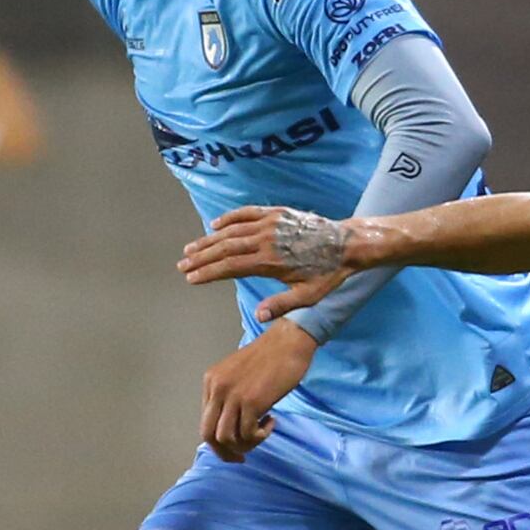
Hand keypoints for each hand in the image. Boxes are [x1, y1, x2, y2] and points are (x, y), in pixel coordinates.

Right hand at [179, 206, 353, 323]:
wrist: (347, 244)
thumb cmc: (328, 274)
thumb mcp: (307, 296)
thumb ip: (281, 305)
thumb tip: (257, 316)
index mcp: (270, 262)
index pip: (230, 267)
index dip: (208, 272)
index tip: (191, 278)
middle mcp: (266, 240)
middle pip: (225, 248)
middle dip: (201, 257)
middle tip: (182, 265)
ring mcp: (270, 224)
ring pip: (232, 230)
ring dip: (209, 239)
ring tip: (191, 248)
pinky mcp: (277, 213)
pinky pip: (247, 213)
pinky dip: (229, 218)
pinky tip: (215, 225)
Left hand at [199, 320, 317, 461]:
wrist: (289, 341)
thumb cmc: (271, 356)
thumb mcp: (239, 374)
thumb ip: (231, 395)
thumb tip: (232, 423)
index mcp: (211, 381)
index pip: (205, 421)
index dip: (218, 440)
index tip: (235, 446)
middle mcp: (217, 388)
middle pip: (208, 435)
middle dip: (224, 452)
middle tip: (241, 457)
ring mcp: (233, 396)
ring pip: (226, 438)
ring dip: (245, 445)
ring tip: (261, 434)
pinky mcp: (252, 402)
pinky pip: (248, 434)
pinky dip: (260, 436)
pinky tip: (271, 422)